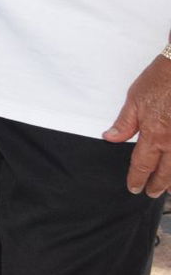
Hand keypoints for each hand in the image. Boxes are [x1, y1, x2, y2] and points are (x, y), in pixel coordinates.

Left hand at [104, 53, 170, 195]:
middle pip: (167, 172)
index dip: (137, 178)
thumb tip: (110, 138)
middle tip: (152, 194)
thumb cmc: (160, 80)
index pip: (142, 164)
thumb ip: (125, 123)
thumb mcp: (134, 100)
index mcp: (154, 134)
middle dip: (158, 185)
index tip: (134, 188)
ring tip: (169, 188)